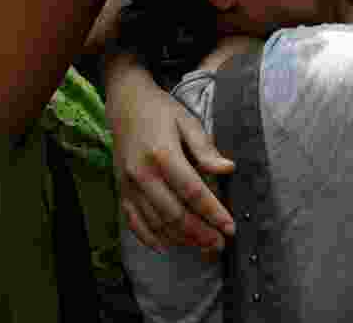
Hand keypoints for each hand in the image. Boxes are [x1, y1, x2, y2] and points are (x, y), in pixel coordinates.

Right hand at [105, 52, 235, 251]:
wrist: (126, 105)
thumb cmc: (163, 112)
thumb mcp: (188, 122)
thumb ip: (206, 148)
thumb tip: (228, 169)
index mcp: (163, 154)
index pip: (193, 192)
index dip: (213, 212)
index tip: (230, 227)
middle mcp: (142, 174)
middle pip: (173, 213)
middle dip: (199, 233)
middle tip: (220, 244)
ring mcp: (128, 185)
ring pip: (155, 222)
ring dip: (180, 239)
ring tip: (202, 246)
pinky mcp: (121, 191)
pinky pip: (134, 222)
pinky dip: (150, 238)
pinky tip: (167, 247)